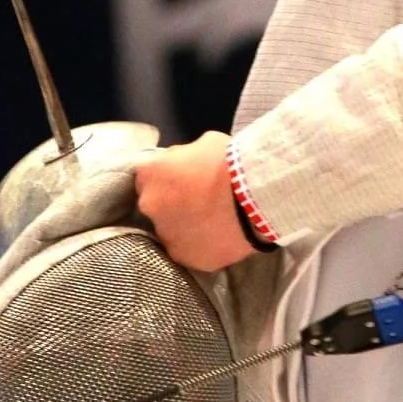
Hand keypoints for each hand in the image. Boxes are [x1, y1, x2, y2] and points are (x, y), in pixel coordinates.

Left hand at [132, 131, 256, 271]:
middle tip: (199, 199)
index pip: (149, 175)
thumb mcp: (202, 143)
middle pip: (156, 204)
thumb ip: (184, 156)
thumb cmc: (229, 163)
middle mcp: (149, 205)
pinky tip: (218, 235)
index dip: (168, 176)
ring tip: (212, 219)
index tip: (184, 178)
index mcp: (150, 173)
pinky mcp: (185, 257)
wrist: (253, 196)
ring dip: (185, 225)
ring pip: (171, 230)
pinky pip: (189, 250)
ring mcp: (166, 235)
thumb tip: (183, 164)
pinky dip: (200, 244)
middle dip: (172, 202)